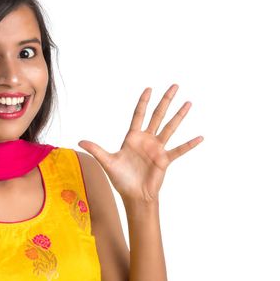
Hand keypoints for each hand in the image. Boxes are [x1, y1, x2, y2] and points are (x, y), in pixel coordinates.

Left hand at [78, 84, 202, 203]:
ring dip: (179, 116)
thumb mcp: (107, 162)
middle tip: (174, 86)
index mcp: (132, 137)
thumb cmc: (120, 178)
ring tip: (189, 102)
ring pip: (170, 128)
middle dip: (165, 100)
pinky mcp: (165, 160)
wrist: (133, 195)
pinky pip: (179, 150)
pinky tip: (200, 137)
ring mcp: (157, 149)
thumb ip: (96, 150)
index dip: (143, 102)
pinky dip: (189, 144)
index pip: (139, 115)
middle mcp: (147, 139)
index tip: (149, 88)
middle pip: (158, 115)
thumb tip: (79, 142)